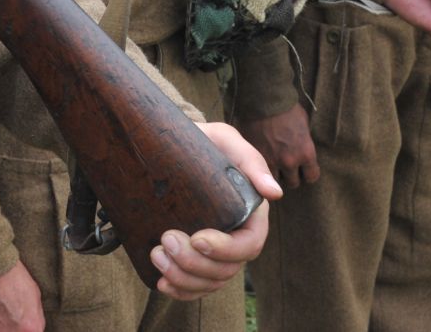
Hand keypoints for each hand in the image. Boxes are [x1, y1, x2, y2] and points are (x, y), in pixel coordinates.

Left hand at [150, 122, 276, 298]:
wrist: (172, 147)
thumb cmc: (205, 142)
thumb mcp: (225, 140)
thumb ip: (251, 161)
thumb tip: (274, 193)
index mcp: (250, 213)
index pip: (249, 245)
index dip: (226, 249)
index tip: (197, 237)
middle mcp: (236, 237)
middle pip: (226, 270)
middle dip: (195, 263)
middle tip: (165, 240)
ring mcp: (216, 252)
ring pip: (210, 282)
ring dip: (183, 278)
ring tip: (157, 256)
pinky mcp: (196, 259)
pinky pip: (195, 287)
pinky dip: (180, 290)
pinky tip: (162, 282)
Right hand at [237, 104, 318, 189]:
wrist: (265, 98)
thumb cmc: (288, 107)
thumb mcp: (304, 125)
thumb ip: (303, 142)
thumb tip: (301, 149)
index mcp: (306, 153)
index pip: (312, 176)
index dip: (308, 173)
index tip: (304, 169)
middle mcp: (290, 161)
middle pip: (293, 182)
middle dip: (291, 175)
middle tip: (286, 166)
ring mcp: (271, 160)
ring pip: (275, 181)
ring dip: (275, 174)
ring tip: (272, 164)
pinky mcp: (255, 156)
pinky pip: (259, 171)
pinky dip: (260, 168)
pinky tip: (260, 160)